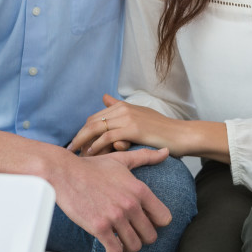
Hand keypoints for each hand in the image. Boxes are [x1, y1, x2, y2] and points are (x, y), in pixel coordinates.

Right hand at [50, 146, 171, 251]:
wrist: (64, 172)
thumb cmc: (92, 166)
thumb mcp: (121, 159)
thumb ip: (145, 157)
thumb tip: (167, 151)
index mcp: (139, 189)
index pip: (164, 218)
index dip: (155, 222)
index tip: (144, 220)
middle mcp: (130, 204)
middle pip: (151, 236)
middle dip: (141, 237)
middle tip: (130, 232)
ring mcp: (115, 217)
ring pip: (135, 246)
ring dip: (128, 246)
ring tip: (120, 239)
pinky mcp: (99, 227)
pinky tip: (109, 244)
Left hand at [69, 94, 184, 156]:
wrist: (181, 135)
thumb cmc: (161, 130)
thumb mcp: (139, 115)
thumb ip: (120, 108)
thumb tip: (104, 97)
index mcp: (123, 106)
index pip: (95, 118)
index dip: (84, 131)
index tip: (77, 143)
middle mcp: (122, 109)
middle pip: (92, 122)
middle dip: (79, 136)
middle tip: (70, 150)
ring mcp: (127, 117)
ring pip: (97, 129)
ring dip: (84, 142)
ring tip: (77, 154)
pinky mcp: (133, 128)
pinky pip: (108, 137)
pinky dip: (97, 145)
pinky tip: (92, 154)